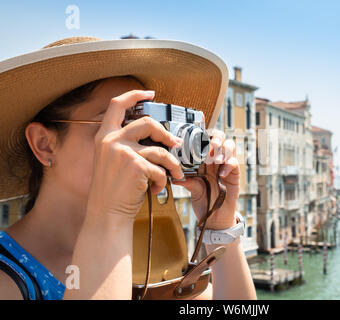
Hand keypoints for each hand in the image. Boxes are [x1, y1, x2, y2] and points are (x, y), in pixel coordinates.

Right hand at [87, 90, 183, 217]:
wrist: (106, 213)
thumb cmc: (113, 189)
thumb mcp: (112, 160)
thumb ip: (127, 144)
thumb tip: (157, 136)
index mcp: (104, 136)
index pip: (117, 104)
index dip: (134, 94)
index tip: (150, 93)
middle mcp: (111, 140)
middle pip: (147, 122)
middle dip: (165, 133)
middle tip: (175, 143)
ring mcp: (122, 152)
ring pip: (160, 150)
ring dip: (172, 163)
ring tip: (175, 173)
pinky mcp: (135, 166)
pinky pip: (160, 169)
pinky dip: (163, 180)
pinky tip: (158, 188)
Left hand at [173, 129, 239, 229]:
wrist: (214, 218)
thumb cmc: (203, 202)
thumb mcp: (193, 191)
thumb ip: (188, 182)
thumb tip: (175, 177)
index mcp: (203, 161)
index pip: (204, 141)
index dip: (203, 134)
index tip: (198, 131)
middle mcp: (214, 161)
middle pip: (219, 139)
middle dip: (216, 138)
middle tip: (211, 145)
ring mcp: (225, 166)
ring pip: (230, 146)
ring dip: (223, 149)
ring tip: (217, 159)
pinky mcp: (234, 175)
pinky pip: (234, 163)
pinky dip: (228, 165)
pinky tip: (222, 173)